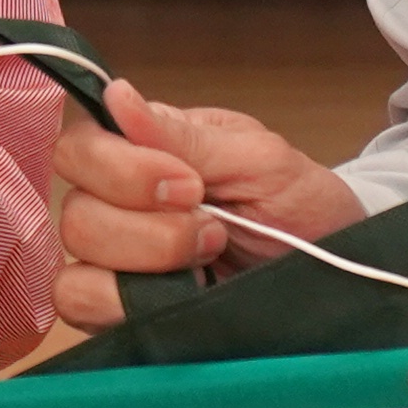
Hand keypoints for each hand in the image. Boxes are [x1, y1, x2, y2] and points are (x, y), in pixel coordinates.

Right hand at [50, 85, 359, 331]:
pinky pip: (85, 312)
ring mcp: (116, 263)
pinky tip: (180, 295)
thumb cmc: (299, 203)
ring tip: (206, 261)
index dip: (122, 171)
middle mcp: (116, 204)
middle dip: (150, 230)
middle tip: (215, 230)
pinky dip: (126, 309)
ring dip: (146, 268)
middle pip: (74, 213)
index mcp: (142, 150)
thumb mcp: (258, 158)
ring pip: (75, 270)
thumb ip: (183, 136)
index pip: (79, 148)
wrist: (333, 269)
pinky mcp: (122, 313)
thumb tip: (116, 95)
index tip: (190, 185)